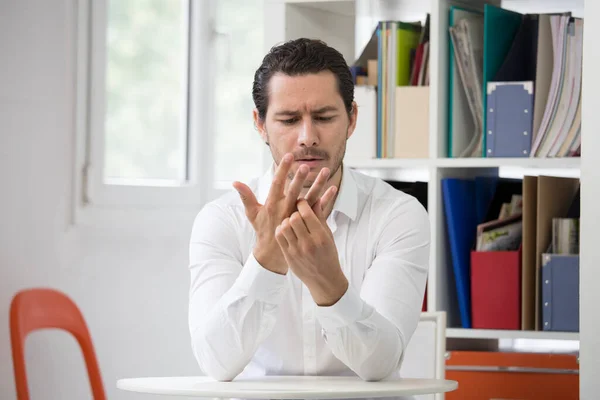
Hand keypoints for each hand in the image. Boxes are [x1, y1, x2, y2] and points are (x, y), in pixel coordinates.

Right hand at [233, 154, 336, 273]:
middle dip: (299, 178)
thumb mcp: (252, 213)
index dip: (282, 169)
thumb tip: (235, 182)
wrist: (273, 253)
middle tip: (306, 166)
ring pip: (309, 198)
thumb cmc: (262, 229)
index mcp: (272, 204)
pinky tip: (334, 189)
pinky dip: (327, 200)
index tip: (288, 156)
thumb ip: (246, 196)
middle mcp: (285, 209)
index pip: (277, 184)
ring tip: (326, 171)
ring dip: (318, 185)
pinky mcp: (307, 223)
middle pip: (293, 191)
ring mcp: (297, 216)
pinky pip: (319, 210)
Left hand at [275, 199, 347, 305]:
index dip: (302, 204)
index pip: (306, 213)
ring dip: (286, 221)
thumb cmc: (328, 255)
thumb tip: (315, 200)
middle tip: (296, 212)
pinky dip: (281, 230)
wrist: (324, 279)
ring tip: (291, 222)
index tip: (302, 202)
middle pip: (293, 218)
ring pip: (284, 226)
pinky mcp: (288, 256)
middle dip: (294, 212)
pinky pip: (279, 237)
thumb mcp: (328, 235)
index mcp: (320, 237)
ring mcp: (296, 250)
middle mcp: (308, 243)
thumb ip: (320, 218)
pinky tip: (286, 230)